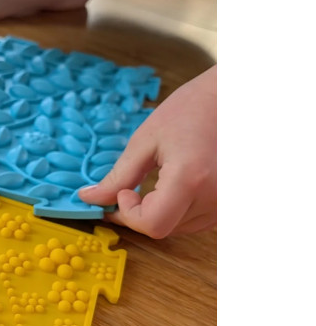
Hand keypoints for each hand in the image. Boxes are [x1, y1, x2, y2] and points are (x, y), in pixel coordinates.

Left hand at [78, 66, 215, 237]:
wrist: (237, 97)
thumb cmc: (192, 109)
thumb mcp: (147, 139)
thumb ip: (119, 175)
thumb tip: (89, 198)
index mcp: (190, 179)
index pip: (152, 224)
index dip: (128, 213)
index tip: (124, 191)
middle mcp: (215, 199)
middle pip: (163, 229)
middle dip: (138, 213)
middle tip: (128, 188)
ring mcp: (227, 205)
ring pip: (179, 229)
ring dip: (158, 213)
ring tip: (158, 179)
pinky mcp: (231, 205)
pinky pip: (196, 221)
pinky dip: (178, 210)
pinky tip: (176, 185)